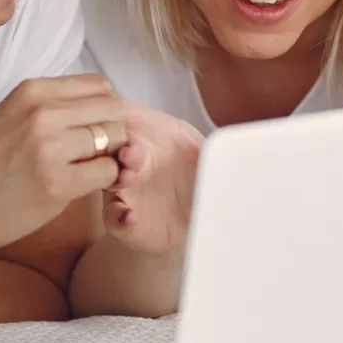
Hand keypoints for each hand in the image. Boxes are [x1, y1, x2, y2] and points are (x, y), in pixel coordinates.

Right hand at [0, 75, 126, 256]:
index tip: (95, 130)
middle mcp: (42, 112)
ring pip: (116, 139)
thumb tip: (102, 110)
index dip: (105, 109)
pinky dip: (104, 182)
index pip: (100, 85)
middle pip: (113, 109)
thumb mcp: (12, 117)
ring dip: (111, 157)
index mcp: (32, 91)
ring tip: (89, 172)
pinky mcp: (56, 183)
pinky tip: (82, 188)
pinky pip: (108, 172)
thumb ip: (52, 108)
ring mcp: (50, 147)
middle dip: (114, 132)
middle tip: (98, 155)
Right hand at [103, 106, 203, 254]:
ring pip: (109, 179)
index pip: (129, 122)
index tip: (132, 122)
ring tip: (127, 178)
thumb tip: (234, 143)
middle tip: (129, 152)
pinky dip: (119, 217)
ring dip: (115, 177)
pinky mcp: (122, 219)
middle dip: (120, 146)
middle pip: (114, 147)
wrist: (192, 221)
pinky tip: (129, 217)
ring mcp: (124, 190)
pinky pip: (113, 217)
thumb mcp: (208, 155)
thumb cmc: (196, 178)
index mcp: (150, 140)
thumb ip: (214, 148)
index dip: (127, 121)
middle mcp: (132, 161)